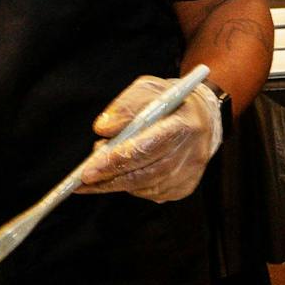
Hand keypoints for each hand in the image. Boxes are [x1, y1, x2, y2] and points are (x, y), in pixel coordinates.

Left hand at [78, 75, 222, 202]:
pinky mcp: (187, 185)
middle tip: (83, 180)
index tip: (88, 169)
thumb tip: (102, 129)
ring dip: (118, 184)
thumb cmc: (169, 100)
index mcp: (184, 123)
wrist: (201, 115)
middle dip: (111, 178)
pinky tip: (122, 177)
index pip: (146, 147)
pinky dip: (134, 188)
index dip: (116, 160)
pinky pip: (154, 194)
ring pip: (148, 188)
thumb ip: (124, 106)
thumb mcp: (147, 89)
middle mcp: (193, 151)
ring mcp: (191, 172)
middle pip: (147, 173)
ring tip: (97, 176)